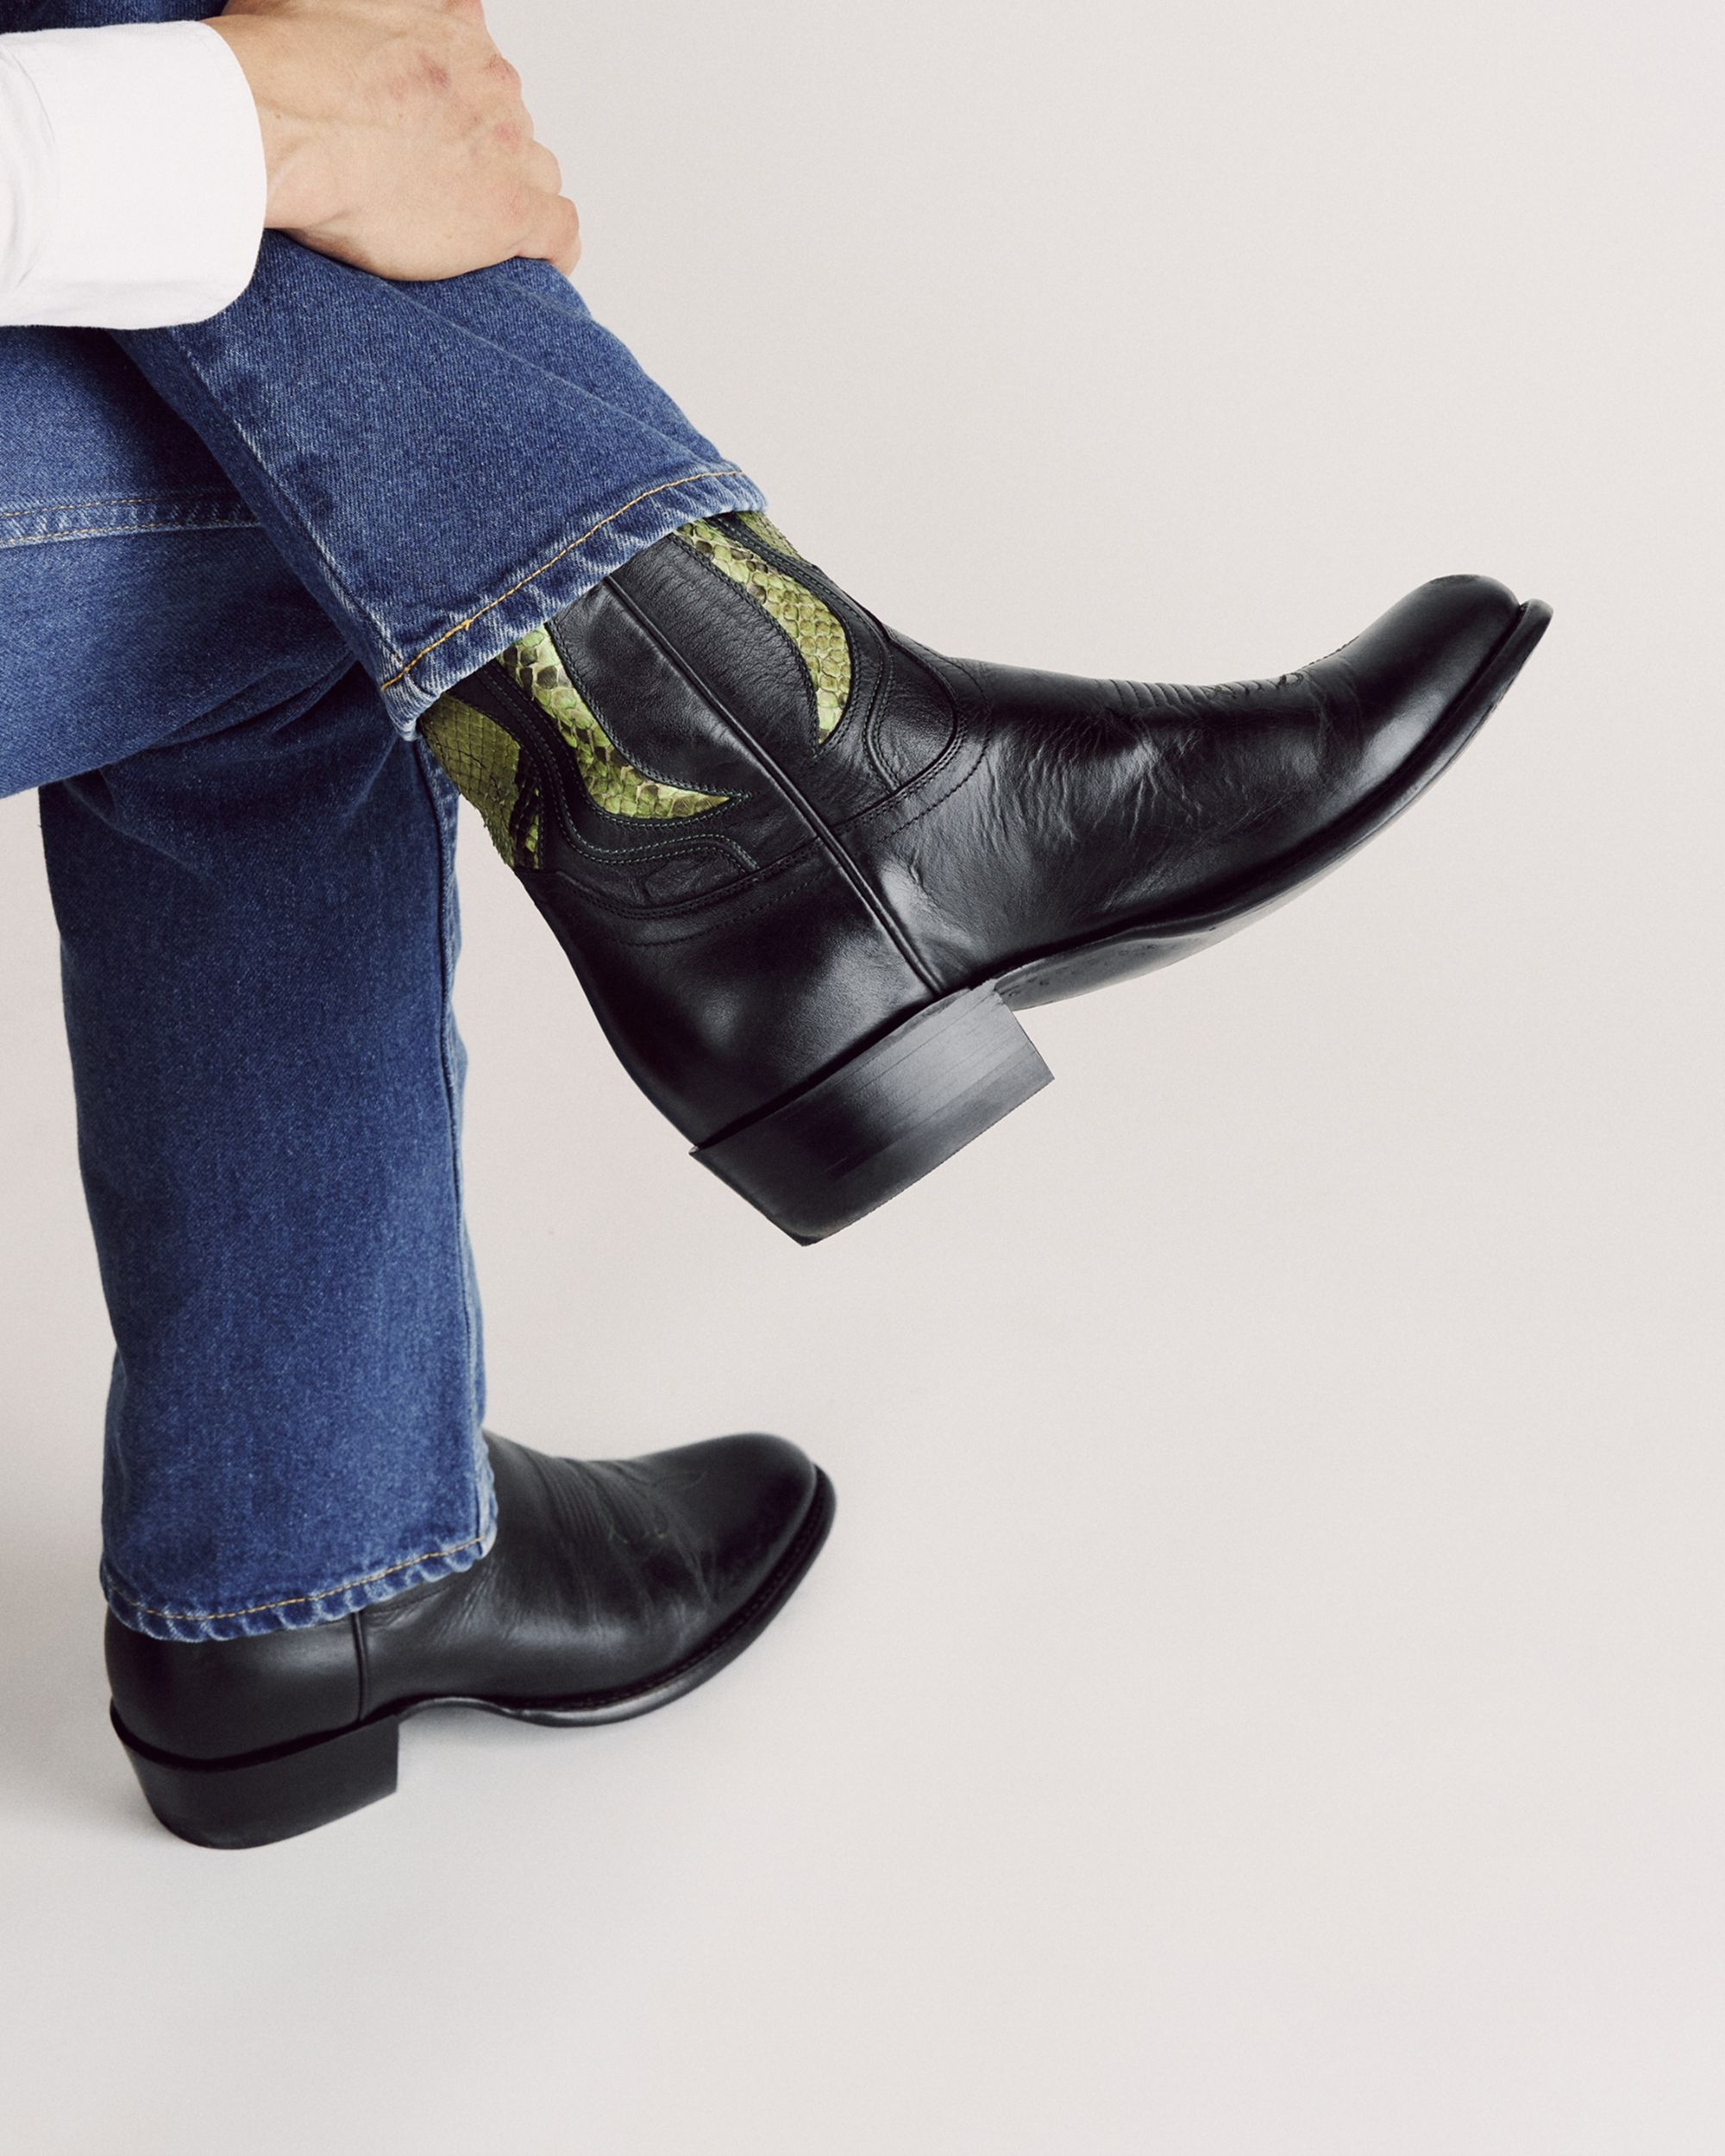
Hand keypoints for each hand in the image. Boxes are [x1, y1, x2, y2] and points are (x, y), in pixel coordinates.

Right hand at [206, 0, 579, 280]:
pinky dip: (552, 250)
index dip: (460, 102)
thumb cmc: (281, 63)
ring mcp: (508, 146)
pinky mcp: (511, 210)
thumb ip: (356, 6)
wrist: (277, 121)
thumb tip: (344, 19)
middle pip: (507, 123)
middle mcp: (492, 80)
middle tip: (424, 182)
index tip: (431, 128)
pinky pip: (560, 233)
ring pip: (536, 173)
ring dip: (509, 195)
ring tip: (463, 225)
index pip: (481, 64)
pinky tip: (530, 262)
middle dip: (477, 151)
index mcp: (454, 29)